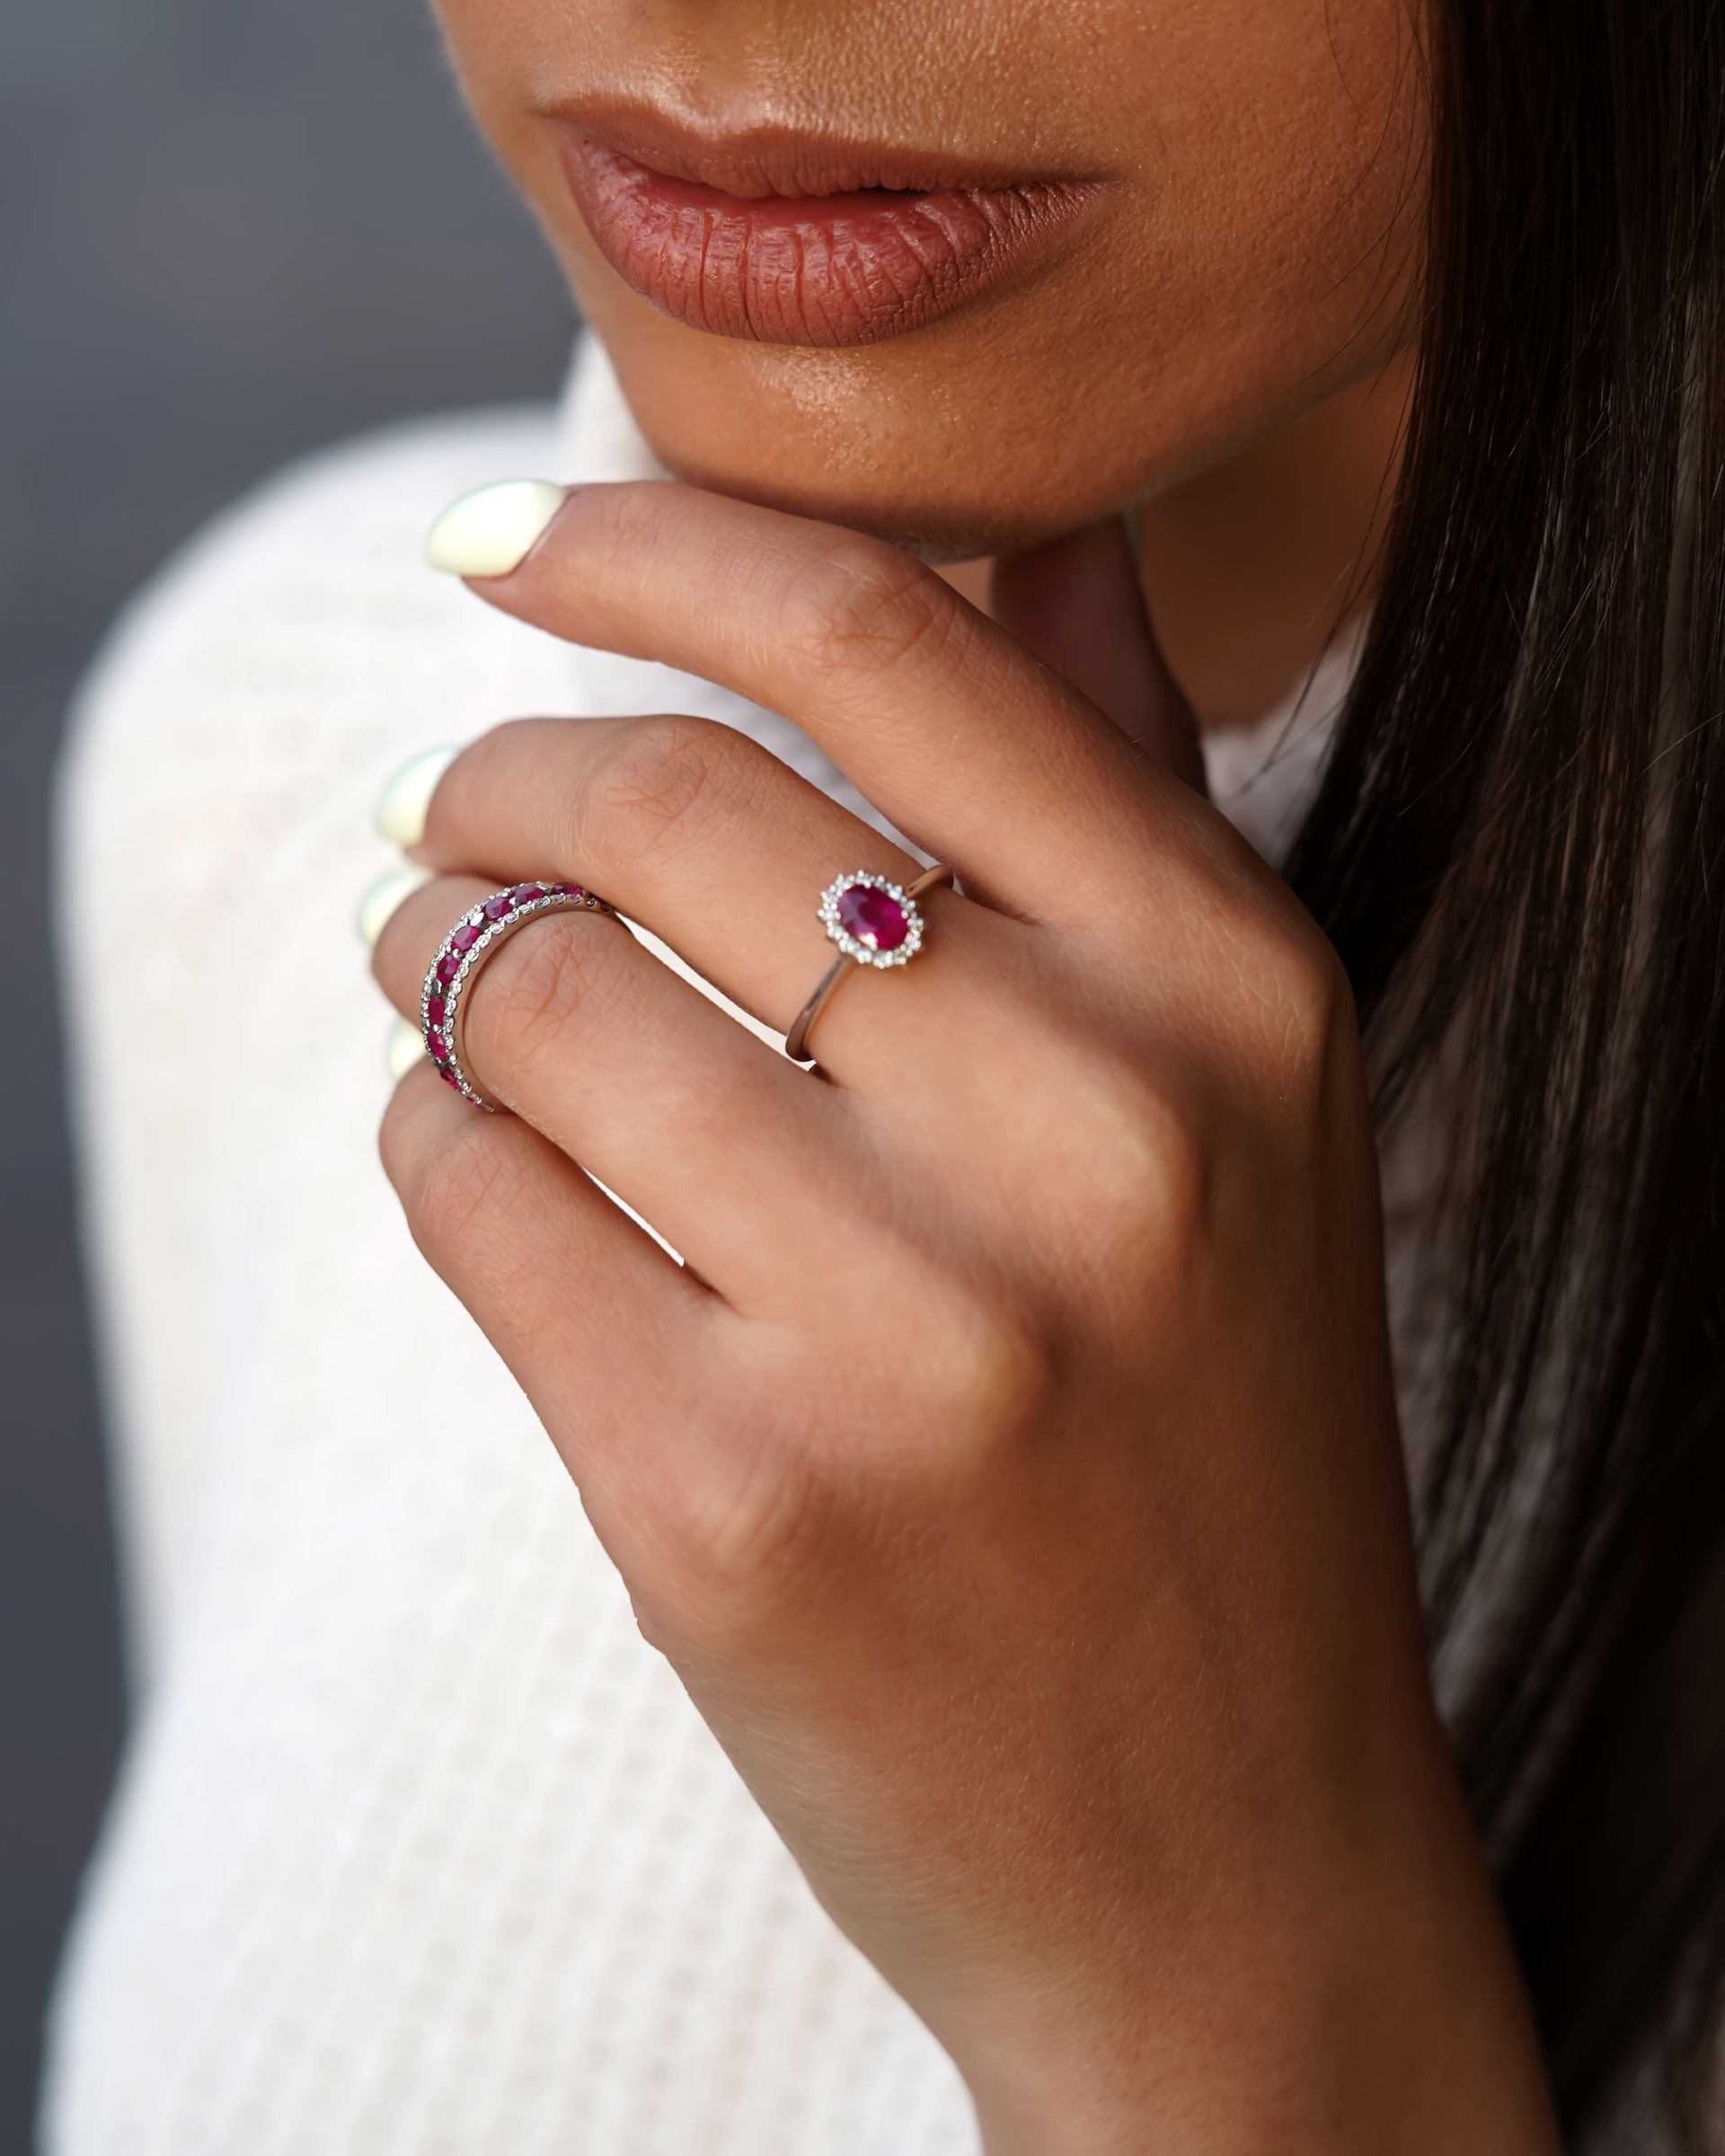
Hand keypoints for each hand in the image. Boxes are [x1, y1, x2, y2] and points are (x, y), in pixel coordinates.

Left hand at [371, 482, 1557, 2151]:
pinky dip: (432, 1136)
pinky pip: (471, 1195)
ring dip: (433, 956)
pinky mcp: (726, 1497)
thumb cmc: (1210, 1431)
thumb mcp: (1241, 1091)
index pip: (882, 638)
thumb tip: (1033, 528)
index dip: (647, 541)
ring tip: (437, 972)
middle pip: (659, 800)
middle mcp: (1095, 1128)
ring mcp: (910, 1327)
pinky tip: (472, 1147)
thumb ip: (1122, 788)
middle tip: (442, 806)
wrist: (1223, 1843)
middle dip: (490, 775)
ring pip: (530, 993)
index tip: (499, 539)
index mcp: (1233, 989)